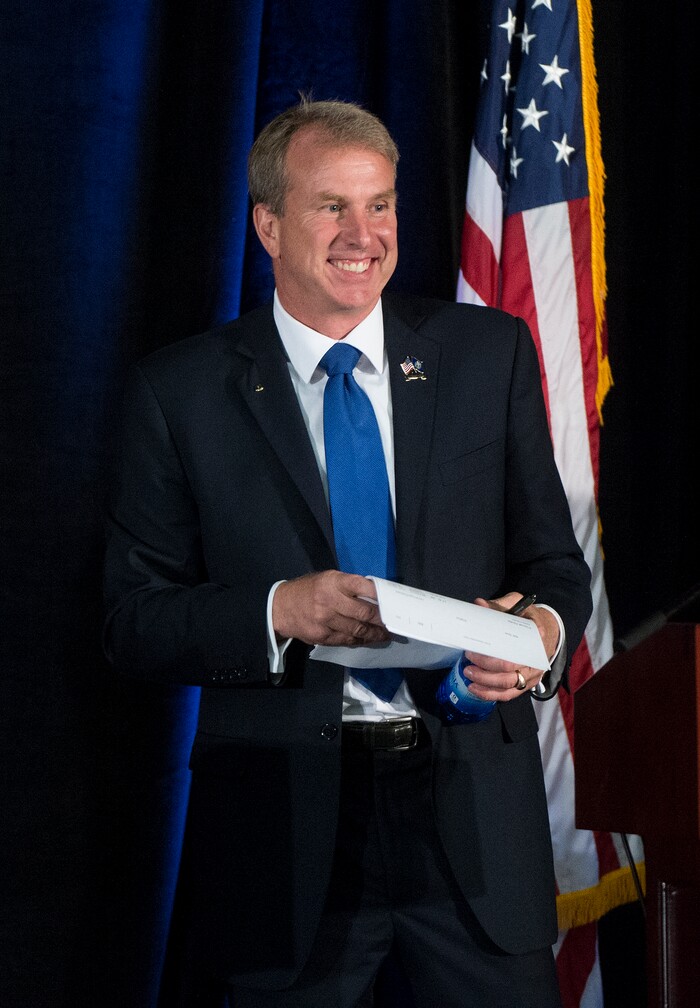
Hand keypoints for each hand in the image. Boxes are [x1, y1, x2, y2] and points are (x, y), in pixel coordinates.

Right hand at [272, 570, 391, 647]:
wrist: (281, 608)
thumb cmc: (309, 590)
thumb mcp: (327, 579)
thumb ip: (349, 586)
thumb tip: (375, 595)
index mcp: (333, 582)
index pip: (362, 586)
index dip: (379, 594)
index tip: (393, 601)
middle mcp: (329, 600)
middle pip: (364, 612)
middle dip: (382, 619)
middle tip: (394, 622)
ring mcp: (326, 620)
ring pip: (358, 630)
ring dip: (375, 633)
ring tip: (386, 633)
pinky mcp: (322, 636)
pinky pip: (347, 639)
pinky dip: (361, 639)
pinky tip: (369, 638)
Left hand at [460, 594, 555, 699]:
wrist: (549, 631)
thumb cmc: (529, 617)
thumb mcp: (517, 604)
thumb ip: (498, 605)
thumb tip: (479, 605)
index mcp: (535, 636)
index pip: (514, 649)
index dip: (493, 652)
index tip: (475, 648)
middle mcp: (535, 659)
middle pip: (509, 669)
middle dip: (485, 667)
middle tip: (468, 659)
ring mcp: (532, 674)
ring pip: (508, 685)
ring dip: (485, 683)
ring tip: (468, 674)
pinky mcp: (526, 684)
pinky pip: (509, 694)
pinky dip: (491, 694)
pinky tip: (475, 689)